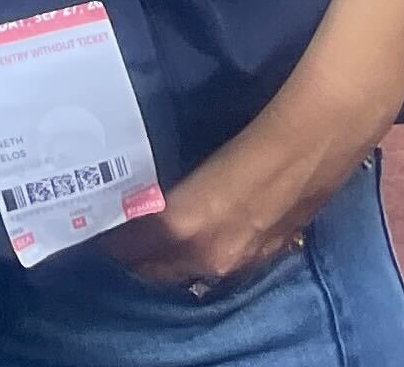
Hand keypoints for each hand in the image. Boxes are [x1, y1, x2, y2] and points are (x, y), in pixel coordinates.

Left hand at [93, 67, 385, 291]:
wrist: (317, 137)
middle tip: (110, 223)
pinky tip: (187, 231)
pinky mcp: (264, 255)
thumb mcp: (193, 157)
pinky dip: (194, 255)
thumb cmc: (250, 131)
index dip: (105, 233)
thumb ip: (156, 186)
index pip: (127, 246)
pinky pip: (215, 266)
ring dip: (161, 256)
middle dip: (129, 252)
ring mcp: (240, 262)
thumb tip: (126, 193)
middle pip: (152, 269)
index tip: (86, 215)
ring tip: (141, 227)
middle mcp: (209, 258)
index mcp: (185, 228)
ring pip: (184, 271)